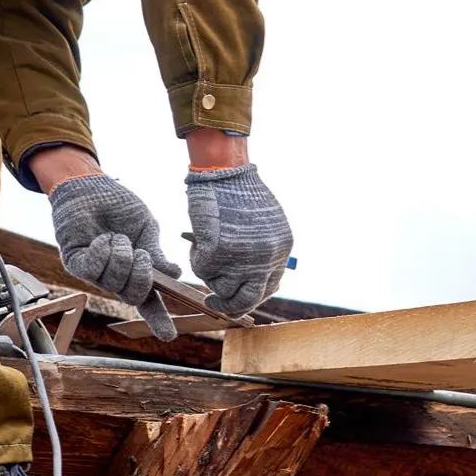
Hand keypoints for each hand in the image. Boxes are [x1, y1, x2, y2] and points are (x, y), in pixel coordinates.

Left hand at [48, 174, 182, 340]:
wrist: (92, 185)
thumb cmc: (119, 205)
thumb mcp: (147, 228)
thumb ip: (156, 253)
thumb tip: (174, 275)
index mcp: (136, 271)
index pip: (149, 301)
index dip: (159, 319)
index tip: (169, 335)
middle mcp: (116, 277)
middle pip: (134, 296)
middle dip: (142, 276)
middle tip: (141, 253)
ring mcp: (95, 273)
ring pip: (114, 282)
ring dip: (121, 255)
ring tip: (116, 236)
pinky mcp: (75, 263)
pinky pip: (92, 271)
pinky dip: (102, 253)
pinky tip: (102, 239)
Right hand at [184, 163, 291, 316]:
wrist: (225, 170)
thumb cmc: (239, 190)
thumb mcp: (263, 222)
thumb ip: (262, 249)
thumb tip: (250, 277)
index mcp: (280, 251)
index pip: (267, 288)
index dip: (248, 295)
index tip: (233, 295)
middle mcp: (266, 259)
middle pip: (245, 300)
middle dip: (226, 305)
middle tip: (211, 302)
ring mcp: (242, 258)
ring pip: (219, 287)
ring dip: (208, 273)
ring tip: (204, 248)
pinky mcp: (218, 253)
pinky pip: (201, 270)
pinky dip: (195, 257)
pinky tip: (197, 238)